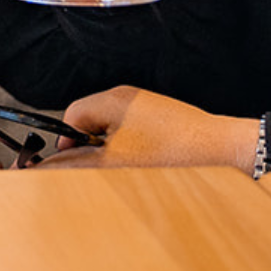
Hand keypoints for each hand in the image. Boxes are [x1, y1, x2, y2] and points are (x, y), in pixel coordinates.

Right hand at [45, 86, 255, 168]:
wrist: (224, 151)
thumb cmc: (174, 153)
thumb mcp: (114, 163)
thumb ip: (75, 163)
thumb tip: (47, 167)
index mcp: (112, 99)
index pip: (70, 115)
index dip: (64, 141)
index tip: (67, 163)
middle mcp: (128, 98)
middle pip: (90, 123)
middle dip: (89, 149)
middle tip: (98, 171)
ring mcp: (148, 109)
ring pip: (113, 132)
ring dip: (111, 152)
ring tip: (127, 171)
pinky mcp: (165, 121)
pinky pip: (135, 135)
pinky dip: (132, 151)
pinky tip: (147, 168)